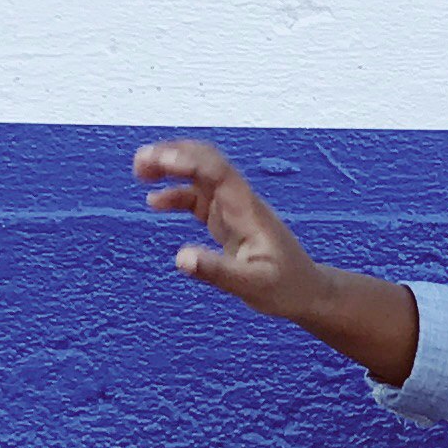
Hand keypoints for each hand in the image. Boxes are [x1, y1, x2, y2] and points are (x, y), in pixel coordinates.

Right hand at [131, 139, 420, 382]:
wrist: (308, 292)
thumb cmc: (286, 288)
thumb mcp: (252, 286)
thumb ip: (216, 271)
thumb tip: (180, 258)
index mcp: (247, 210)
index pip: (217, 172)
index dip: (187, 160)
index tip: (158, 159)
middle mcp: (240, 202)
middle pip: (206, 163)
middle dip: (174, 155)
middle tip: (140, 161)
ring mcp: (233, 209)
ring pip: (200, 176)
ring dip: (171, 169)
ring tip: (139, 171)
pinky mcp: (227, 221)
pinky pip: (198, 198)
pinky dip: (176, 194)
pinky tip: (154, 202)